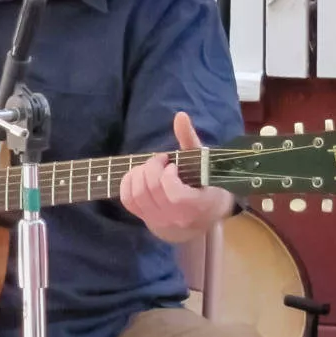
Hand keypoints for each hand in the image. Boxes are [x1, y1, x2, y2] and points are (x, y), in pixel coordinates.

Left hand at [119, 111, 235, 244]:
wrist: (202, 219)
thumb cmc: (208, 188)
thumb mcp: (206, 165)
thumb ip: (190, 140)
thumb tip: (180, 115)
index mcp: (195, 205)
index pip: (173, 192)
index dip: (166, 174)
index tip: (172, 164)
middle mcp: (175, 217)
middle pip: (151, 189)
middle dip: (151, 167)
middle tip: (160, 159)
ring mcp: (159, 221)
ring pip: (137, 195)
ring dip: (138, 173)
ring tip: (149, 166)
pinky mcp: (146, 219)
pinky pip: (128, 201)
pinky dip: (128, 182)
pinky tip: (139, 174)